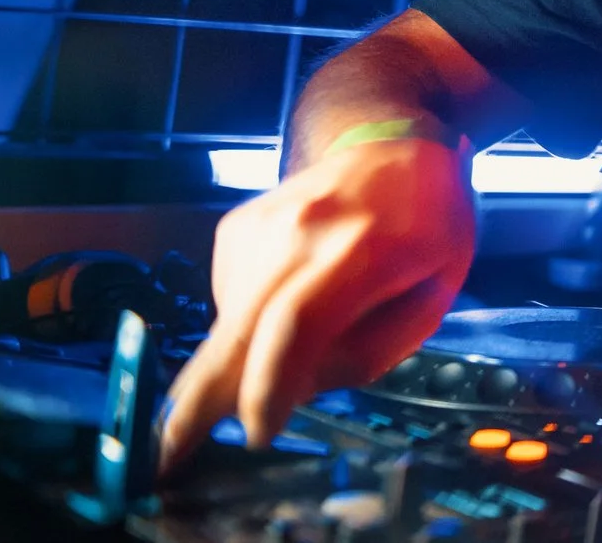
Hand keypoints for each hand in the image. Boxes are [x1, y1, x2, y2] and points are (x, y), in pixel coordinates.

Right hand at [158, 137, 474, 474]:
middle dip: (199, 403)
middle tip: (165, 458)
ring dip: (251, 356)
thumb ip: (374, 348)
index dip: (271, 384)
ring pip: (232, 326)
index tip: (259, 434)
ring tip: (310, 324)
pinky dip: (252, 321)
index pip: (298, 323)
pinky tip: (293, 294)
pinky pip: (230, 301)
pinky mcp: (233, 228)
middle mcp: (299, 234)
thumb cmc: (429, 224)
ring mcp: (258, 227)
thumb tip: (296, 388)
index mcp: (362, 251)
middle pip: (237, 330)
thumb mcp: (436, 290)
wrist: (391, 142)